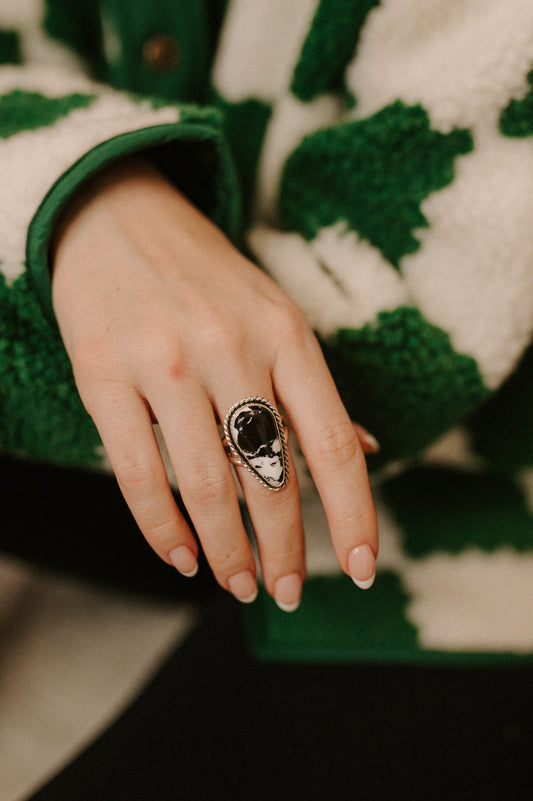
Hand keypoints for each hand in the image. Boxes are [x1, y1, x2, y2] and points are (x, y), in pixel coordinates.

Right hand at [51, 157, 377, 610]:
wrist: (116, 213)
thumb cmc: (207, 276)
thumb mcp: (275, 315)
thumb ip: (312, 388)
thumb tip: (364, 449)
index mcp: (287, 334)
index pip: (333, 444)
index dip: (356, 514)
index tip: (365, 568)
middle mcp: (232, 348)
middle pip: (270, 477)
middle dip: (284, 548)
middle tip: (283, 591)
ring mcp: (166, 362)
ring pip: (206, 485)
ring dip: (227, 550)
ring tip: (239, 584)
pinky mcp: (104, 374)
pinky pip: (137, 472)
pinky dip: (161, 528)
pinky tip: (181, 556)